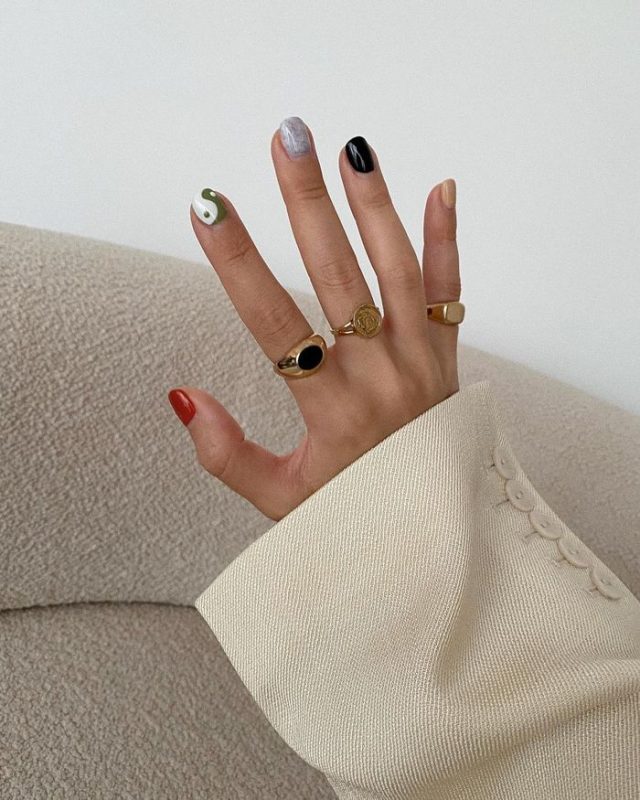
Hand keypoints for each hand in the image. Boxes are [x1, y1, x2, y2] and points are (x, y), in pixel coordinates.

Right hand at [169, 117, 461, 521]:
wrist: (437, 541)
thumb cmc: (355, 518)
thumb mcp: (281, 503)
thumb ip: (228, 456)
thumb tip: (184, 396)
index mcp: (332, 413)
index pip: (275, 325)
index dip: (238, 264)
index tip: (208, 208)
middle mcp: (380, 378)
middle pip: (339, 279)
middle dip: (307, 205)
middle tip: (287, 139)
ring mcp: (421, 364)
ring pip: (399, 274)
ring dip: (374, 208)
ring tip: (351, 150)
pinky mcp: (447, 359)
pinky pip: (452, 294)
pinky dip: (447, 241)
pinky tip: (440, 188)